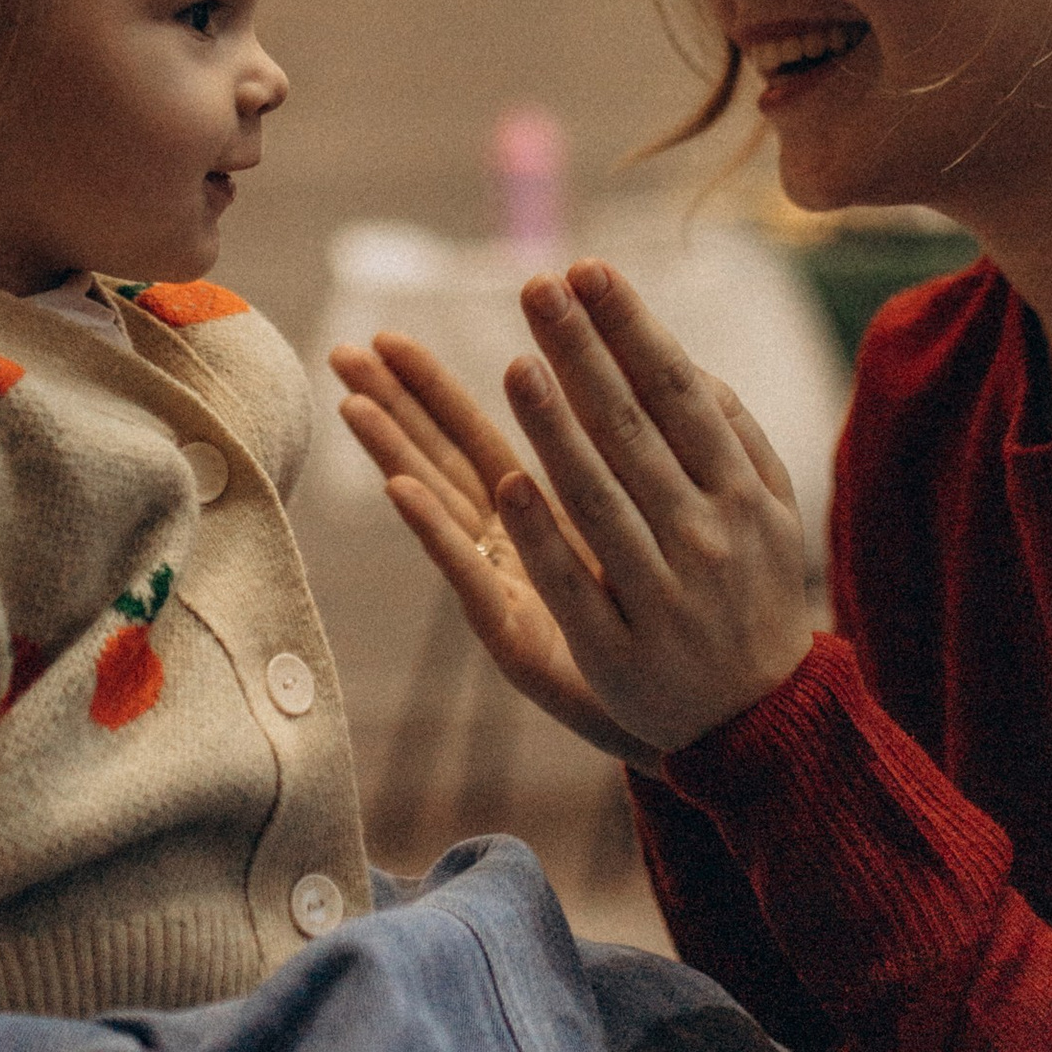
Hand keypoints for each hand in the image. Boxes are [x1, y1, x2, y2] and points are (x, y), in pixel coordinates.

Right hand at [329, 331, 660, 764]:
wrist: (709, 713)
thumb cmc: (675, 621)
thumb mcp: (653, 525)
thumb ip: (630, 460)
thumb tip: (623, 378)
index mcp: (545, 511)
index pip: (474, 435)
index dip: (430, 387)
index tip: (385, 337)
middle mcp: (515, 545)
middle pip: (444, 459)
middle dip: (395, 404)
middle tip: (343, 352)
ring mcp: (510, 587)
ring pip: (445, 505)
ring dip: (397, 452)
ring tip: (352, 403)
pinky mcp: (518, 634)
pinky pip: (469, 571)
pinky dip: (435, 529)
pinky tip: (402, 489)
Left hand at [492, 261, 816, 755]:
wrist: (768, 724)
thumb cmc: (760, 595)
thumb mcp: (773, 511)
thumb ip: (734, 434)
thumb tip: (686, 359)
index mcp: (741, 493)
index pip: (676, 392)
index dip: (630, 328)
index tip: (587, 269)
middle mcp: (706, 536)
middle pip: (633, 431)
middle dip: (584, 354)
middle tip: (537, 287)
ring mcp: (663, 595)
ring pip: (600, 500)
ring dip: (557, 431)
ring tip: (517, 365)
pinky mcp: (619, 653)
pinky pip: (574, 583)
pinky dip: (542, 534)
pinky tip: (508, 482)